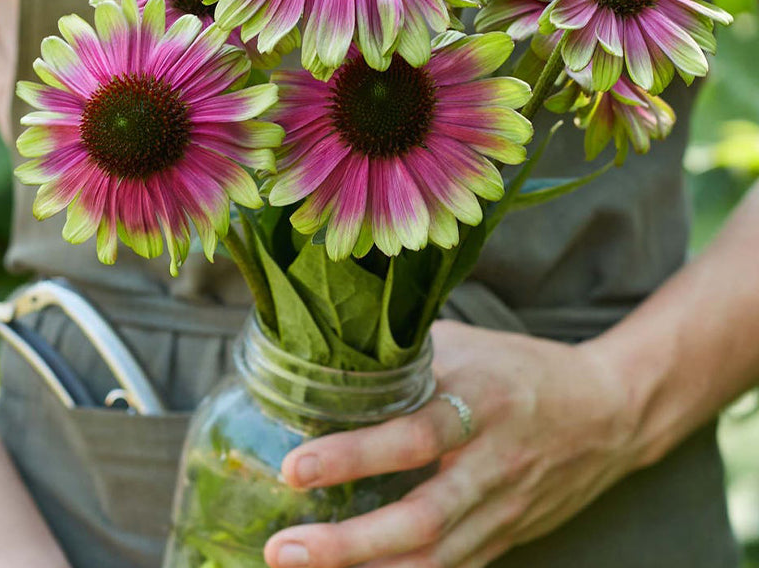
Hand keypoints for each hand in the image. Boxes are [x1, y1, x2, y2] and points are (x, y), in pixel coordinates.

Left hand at [264, 320, 640, 567]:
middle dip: (348, 544)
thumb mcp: (471, 347)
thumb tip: (340, 359)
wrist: (608, 412)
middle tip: (285, 548)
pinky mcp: (505, 538)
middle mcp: (492, 465)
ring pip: (434, 561)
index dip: (353, 456)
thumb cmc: (527, 370)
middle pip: (420, 519)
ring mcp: (502, 510)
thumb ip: (410, 358)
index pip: (413, 436)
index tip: (296, 468)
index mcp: (482, 404)